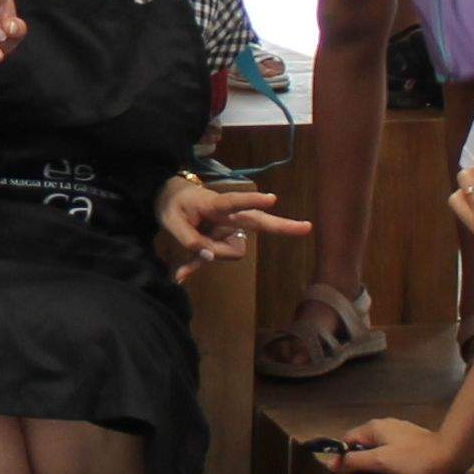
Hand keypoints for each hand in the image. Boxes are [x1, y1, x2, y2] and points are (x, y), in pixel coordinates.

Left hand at [158, 173, 307, 284]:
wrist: (167, 198)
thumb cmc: (171, 204)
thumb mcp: (171, 221)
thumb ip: (190, 240)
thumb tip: (210, 258)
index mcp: (214, 205)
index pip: (234, 202)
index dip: (251, 200)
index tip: (272, 199)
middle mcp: (227, 217)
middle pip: (258, 222)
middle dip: (281, 226)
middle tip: (307, 227)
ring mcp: (227, 229)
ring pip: (232, 251)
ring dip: (212, 253)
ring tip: (188, 241)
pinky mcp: (221, 241)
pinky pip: (214, 257)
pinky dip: (194, 265)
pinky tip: (178, 276)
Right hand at [333, 417, 468, 473]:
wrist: (451, 455)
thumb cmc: (413, 459)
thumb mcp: (380, 461)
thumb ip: (355, 461)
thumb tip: (331, 463)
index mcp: (374, 427)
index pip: (347, 439)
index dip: (343, 456)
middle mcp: (385, 424)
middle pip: (363, 442)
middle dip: (360, 458)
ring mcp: (400, 431)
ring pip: (379, 446)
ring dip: (376, 460)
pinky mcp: (413, 439)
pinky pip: (393, 449)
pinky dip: (390, 460)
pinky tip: (398, 472)